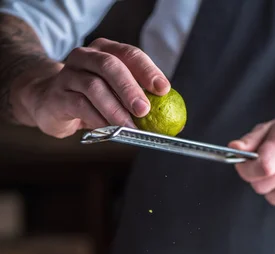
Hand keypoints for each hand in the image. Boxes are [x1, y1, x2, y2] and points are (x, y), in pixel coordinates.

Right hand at [13, 38, 169, 137]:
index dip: (147, 70)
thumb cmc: (91, 100)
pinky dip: (97, 119)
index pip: (129, 54)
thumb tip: (174, 121)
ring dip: (115, 109)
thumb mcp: (116, 96)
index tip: (163, 89)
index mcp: (105, 51)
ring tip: (128, 127)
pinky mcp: (58, 96)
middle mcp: (86, 57)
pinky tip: (107, 129)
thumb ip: (140, 102)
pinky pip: (79, 106)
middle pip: (110, 66)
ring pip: (94, 87)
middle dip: (130, 88)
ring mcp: (69, 75)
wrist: (49, 102)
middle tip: (144, 109)